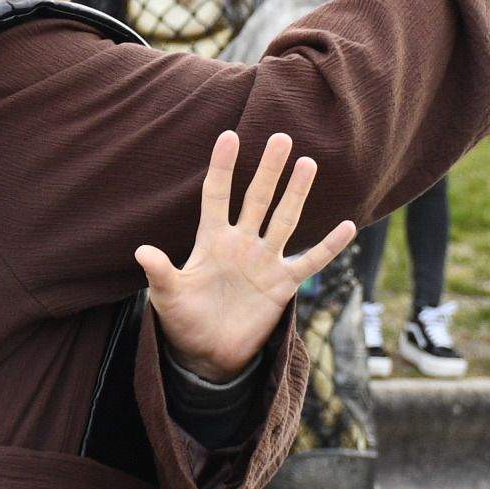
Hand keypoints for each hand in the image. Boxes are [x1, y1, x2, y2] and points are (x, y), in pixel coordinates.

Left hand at [139, 131, 356, 383]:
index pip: (217, 194)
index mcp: (212, 240)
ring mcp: (264, 262)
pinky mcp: (282, 285)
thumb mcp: (167, 296)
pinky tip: (348, 227)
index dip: (222, 166)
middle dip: (268, 169)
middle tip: (281, 137)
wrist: (207, 353)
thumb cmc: (183, 319)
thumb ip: (160, 272)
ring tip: (307, 163)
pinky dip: (329, 246)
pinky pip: (310, 261)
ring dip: (296, 193)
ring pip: (284, 219)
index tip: (229, 136)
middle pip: (257, 198)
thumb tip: (141, 250)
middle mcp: (241, 243)